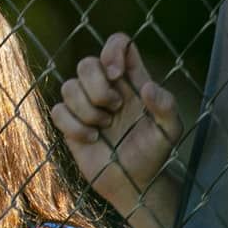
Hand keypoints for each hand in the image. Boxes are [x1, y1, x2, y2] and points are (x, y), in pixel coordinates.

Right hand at [51, 32, 183, 213]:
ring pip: (68, 86)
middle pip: (86, 62)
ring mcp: (85, 104)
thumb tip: (148, 87)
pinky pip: (57, 111)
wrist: (134, 183)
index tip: (116, 73)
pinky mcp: (68, 122)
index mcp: (131, 80)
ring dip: (87, 111)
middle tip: (115, 108)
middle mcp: (105, 87)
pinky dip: (74, 127)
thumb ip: (166, 106)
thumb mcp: (170, 130)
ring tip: (105, 128)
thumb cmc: (154, 152)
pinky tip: (92, 139)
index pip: (119, 44)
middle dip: (97, 87)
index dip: (113, 50)